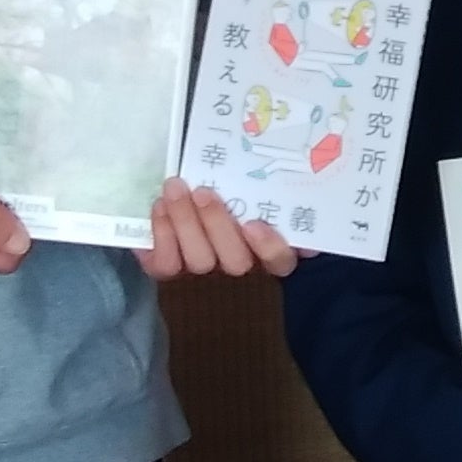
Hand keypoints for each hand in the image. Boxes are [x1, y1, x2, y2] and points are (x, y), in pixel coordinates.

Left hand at [142, 181, 298, 279]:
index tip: (254, 224)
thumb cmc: (235, 202)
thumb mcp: (261, 197)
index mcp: (269, 253)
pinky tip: (160, 206)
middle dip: (217, 225)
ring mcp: (205, 273)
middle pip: (235, 261)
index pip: (280, 260)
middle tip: (203, 192)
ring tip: (175, 188)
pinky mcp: (172, 272)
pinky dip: (162, 233)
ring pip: (198, 260)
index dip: (268, 247)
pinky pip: (165, 263)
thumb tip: (300, 192)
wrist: (193, 211)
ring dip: (184, 221)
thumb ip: (279, 201)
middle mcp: (240, 267)